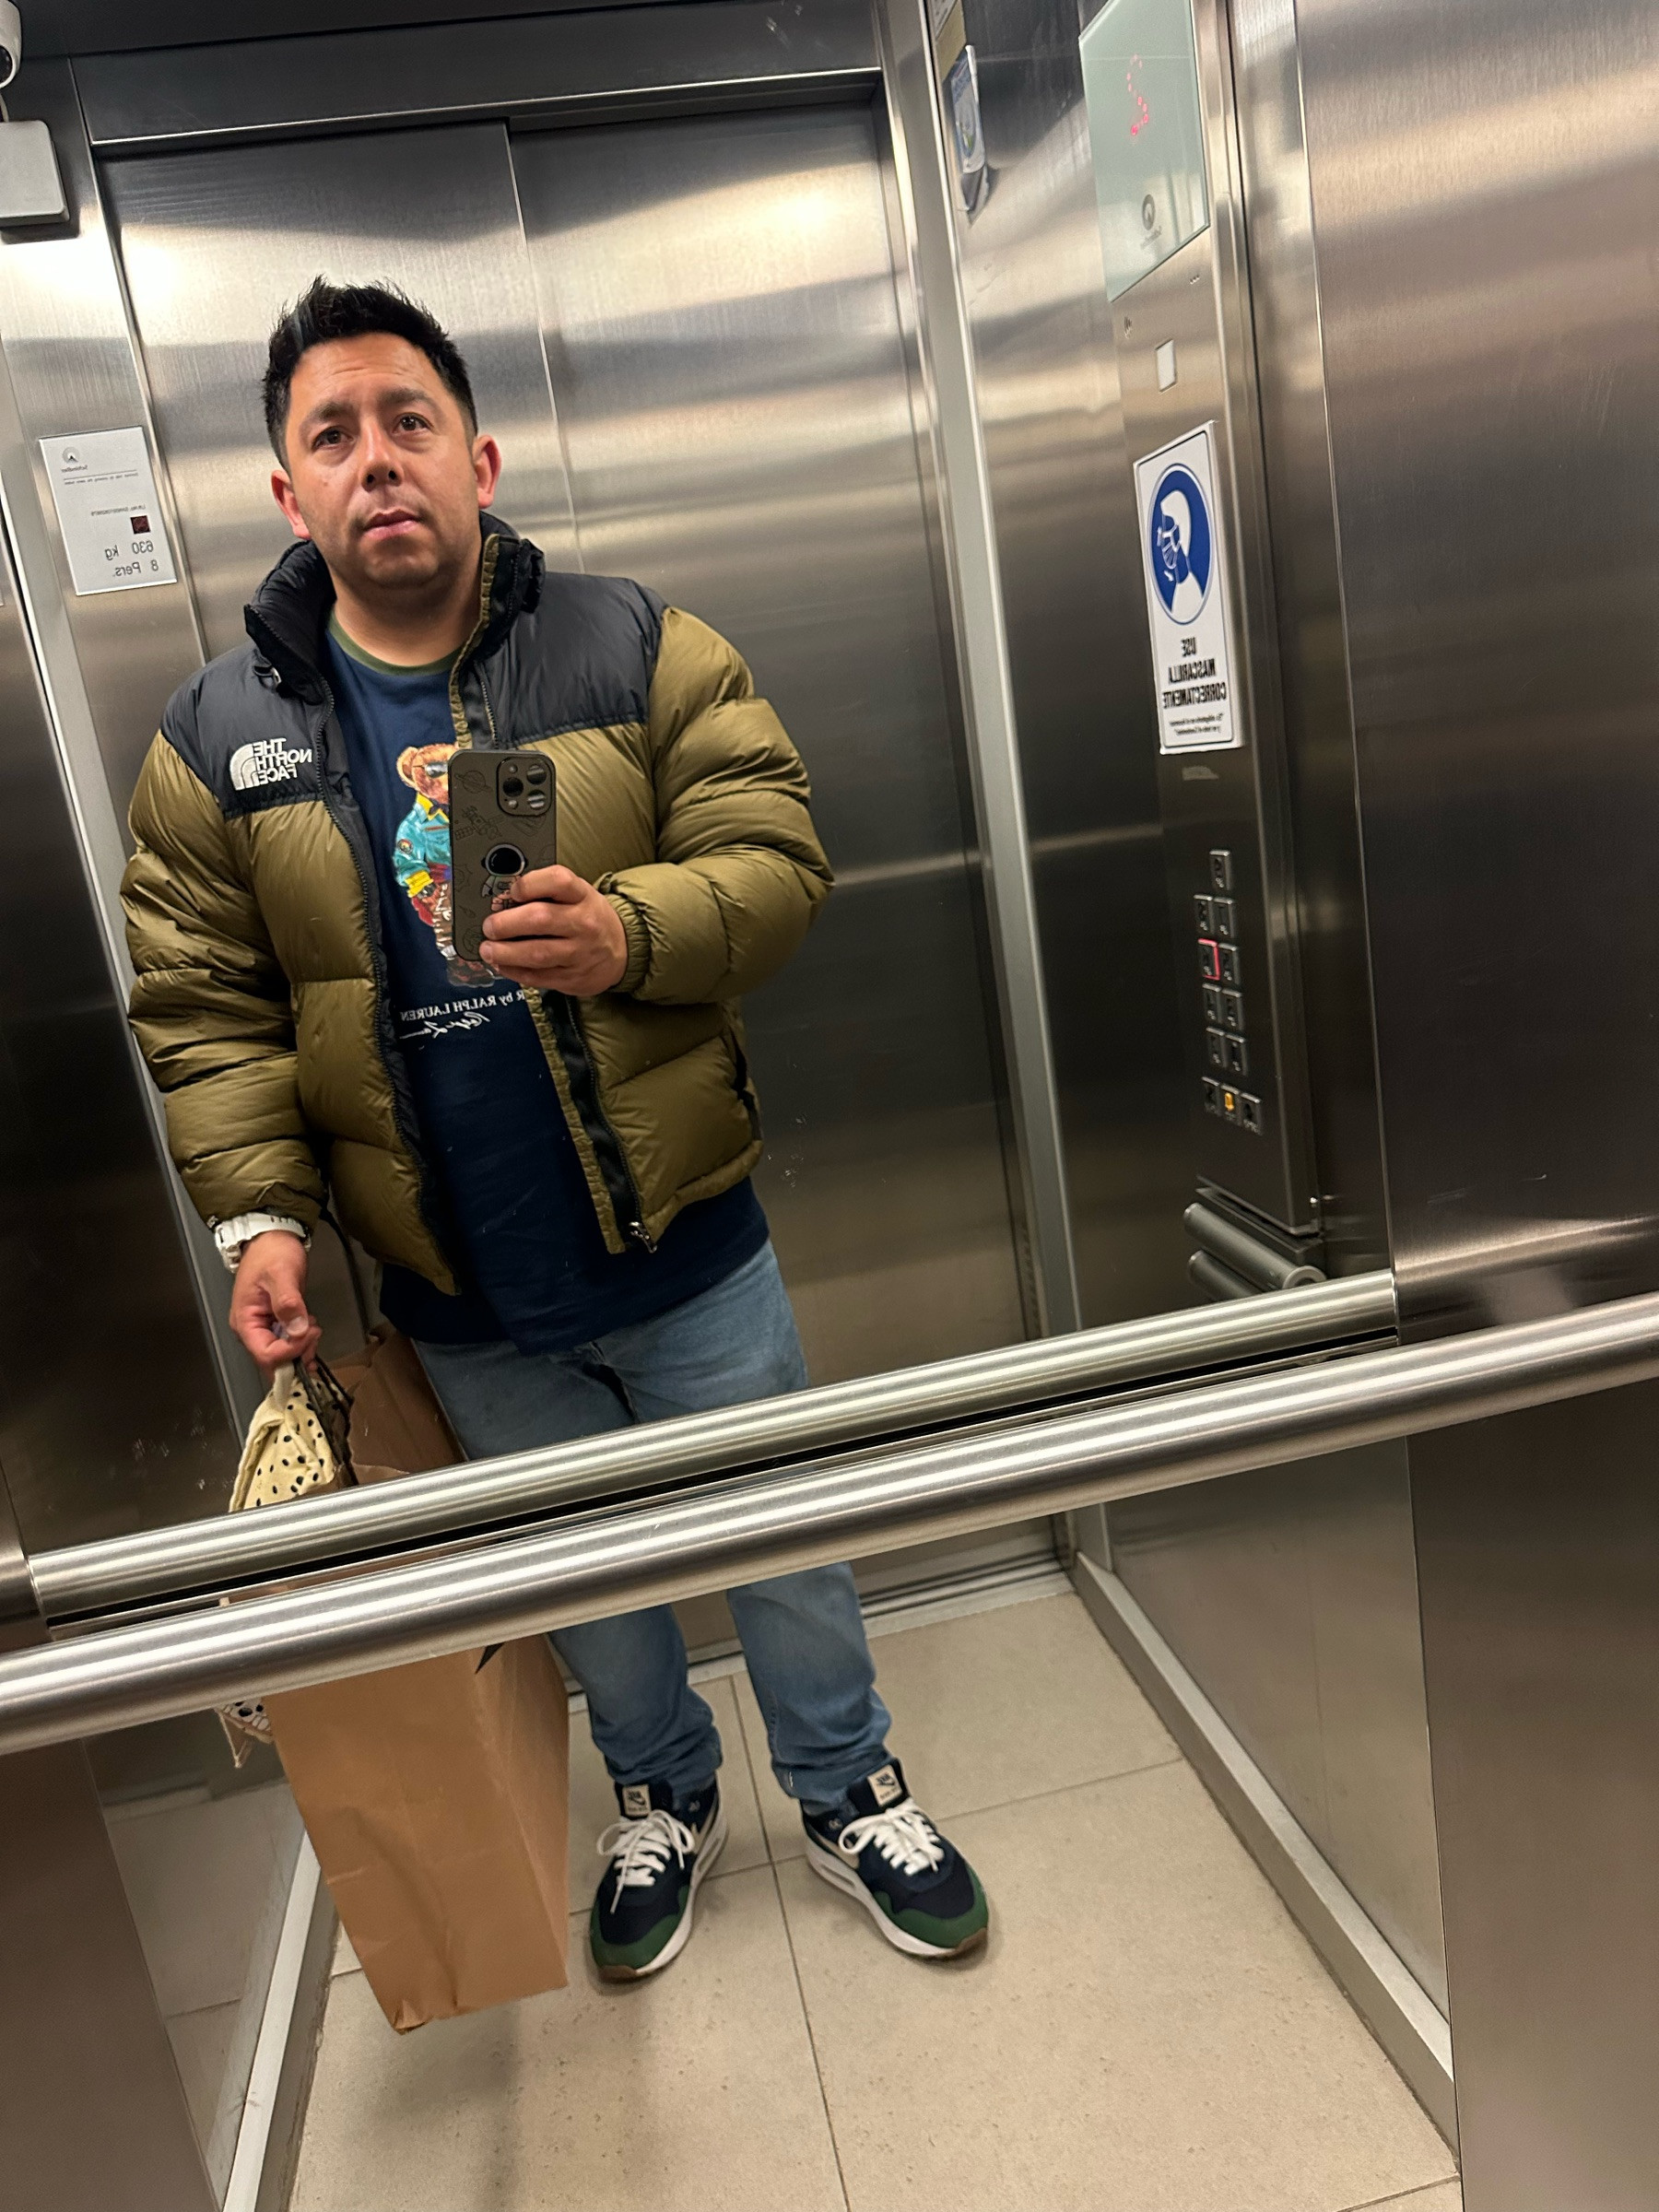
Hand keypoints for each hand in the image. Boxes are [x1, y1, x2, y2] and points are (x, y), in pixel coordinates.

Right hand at [230, 1231, 320, 1375]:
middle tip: (315, 1335)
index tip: (309, 1333)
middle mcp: (251, 1329)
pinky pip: (287, 1344)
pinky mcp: (275, 1324)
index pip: (266, 1354)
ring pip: (282, 1355)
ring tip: (314, 1329)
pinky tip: (310, 1330)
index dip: (290, 1350)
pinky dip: (301, 1343)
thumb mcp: (281, 1274)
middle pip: (273, 1361)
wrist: (272, 1239)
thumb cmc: (271, 1253)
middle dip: (297, 1354)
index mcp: (245, 1321)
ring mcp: (263, 1327)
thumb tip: (297, 1328)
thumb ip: (288, 1302)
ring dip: (301, 1349)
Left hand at [480, 865, 627, 996]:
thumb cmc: (589, 918)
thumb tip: (502, 901)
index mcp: (582, 896)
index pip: (557, 881)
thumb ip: (545, 894)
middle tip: (489, 926)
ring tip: (488, 949)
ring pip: (537, 953)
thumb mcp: (577, 895)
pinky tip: (502, 965)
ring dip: (505, 952)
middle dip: (506, 923)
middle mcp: (583, 923)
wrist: (622, 950)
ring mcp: (579, 953)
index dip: (529, 884)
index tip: (512, 891)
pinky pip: (538, 976)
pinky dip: (514, 971)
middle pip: (540, 919)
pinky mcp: (572, 978)